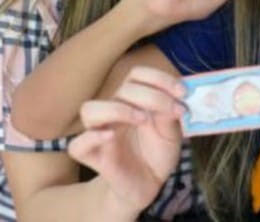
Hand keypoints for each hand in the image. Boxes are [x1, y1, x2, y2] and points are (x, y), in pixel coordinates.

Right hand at [67, 66, 185, 213]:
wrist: (149, 184)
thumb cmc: (157, 153)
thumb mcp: (172, 132)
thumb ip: (170, 113)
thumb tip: (177, 95)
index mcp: (133, 100)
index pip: (137, 75)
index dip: (159, 78)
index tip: (182, 92)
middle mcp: (114, 111)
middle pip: (121, 89)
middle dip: (152, 96)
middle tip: (173, 110)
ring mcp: (100, 132)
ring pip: (89, 109)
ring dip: (118, 110)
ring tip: (143, 120)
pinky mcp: (93, 156)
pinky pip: (77, 145)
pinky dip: (93, 137)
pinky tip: (112, 137)